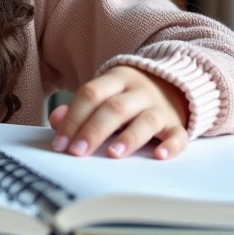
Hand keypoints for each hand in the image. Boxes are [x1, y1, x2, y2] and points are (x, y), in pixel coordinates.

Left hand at [48, 66, 189, 159]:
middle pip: (115, 108)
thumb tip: (55, 121)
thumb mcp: (104, 93)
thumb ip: (79, 107)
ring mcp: (160, 107)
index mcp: (116, 79)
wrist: (172, 84)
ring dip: (129, 137)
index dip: (73, 118)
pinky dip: (171, 145)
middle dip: (94, 130)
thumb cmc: (126, 96)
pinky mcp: (177, 124)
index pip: (91, 94)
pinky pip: (178, 135)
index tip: (60, 144)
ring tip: (113, 154)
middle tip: (77, 152)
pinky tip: (160, 156)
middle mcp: (139, 91)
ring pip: (146, 120)